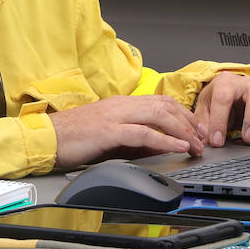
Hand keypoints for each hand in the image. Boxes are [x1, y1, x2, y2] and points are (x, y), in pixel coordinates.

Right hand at [49, 95, 204, 168]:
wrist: (47, 139)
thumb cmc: (74, 138)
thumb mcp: (110, 136)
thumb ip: (134, 138)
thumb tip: (158, 145)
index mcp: (122, 103)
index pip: (162, 102)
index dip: (184, 114)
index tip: (197, 130)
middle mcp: (122, 105)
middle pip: (166, 106)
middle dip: (190, 122)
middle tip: (202, 140)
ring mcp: (116, 115)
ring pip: (160, 116)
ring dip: (183, 131)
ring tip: (196, 145)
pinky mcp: (109, 130)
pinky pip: (144, 133)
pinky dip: (165, 140)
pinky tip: (178, 147)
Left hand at [193, 73, 249, 147]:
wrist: (230, 92)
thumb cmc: (217, 98)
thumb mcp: (205, 108)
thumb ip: (203, 124)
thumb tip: (202, 140)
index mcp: (225, 82)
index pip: (223, 98)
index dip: (219, 120)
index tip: (217, 140)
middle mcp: (245, 83)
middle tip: (248, 138)